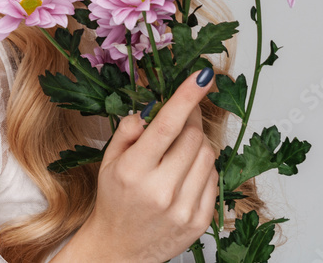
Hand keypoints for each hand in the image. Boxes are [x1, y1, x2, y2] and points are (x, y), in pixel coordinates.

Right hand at [72, 68, 219, 262]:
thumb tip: (153, 106)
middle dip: (191, 118)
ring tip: (179, 149)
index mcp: (134, 170)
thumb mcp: (109, 161)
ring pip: (208, 155)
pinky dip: (203, 167)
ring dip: (197, 142)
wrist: (119, 248)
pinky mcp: (200, 220)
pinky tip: (185, 172)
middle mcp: (161, 189)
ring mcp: (184, 207)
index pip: (167, 125)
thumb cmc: (113, 200)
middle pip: (193, 137)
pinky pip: (213, 179)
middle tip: (183, 113)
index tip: (203, 76)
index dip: (186, 96)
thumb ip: (129, 131)